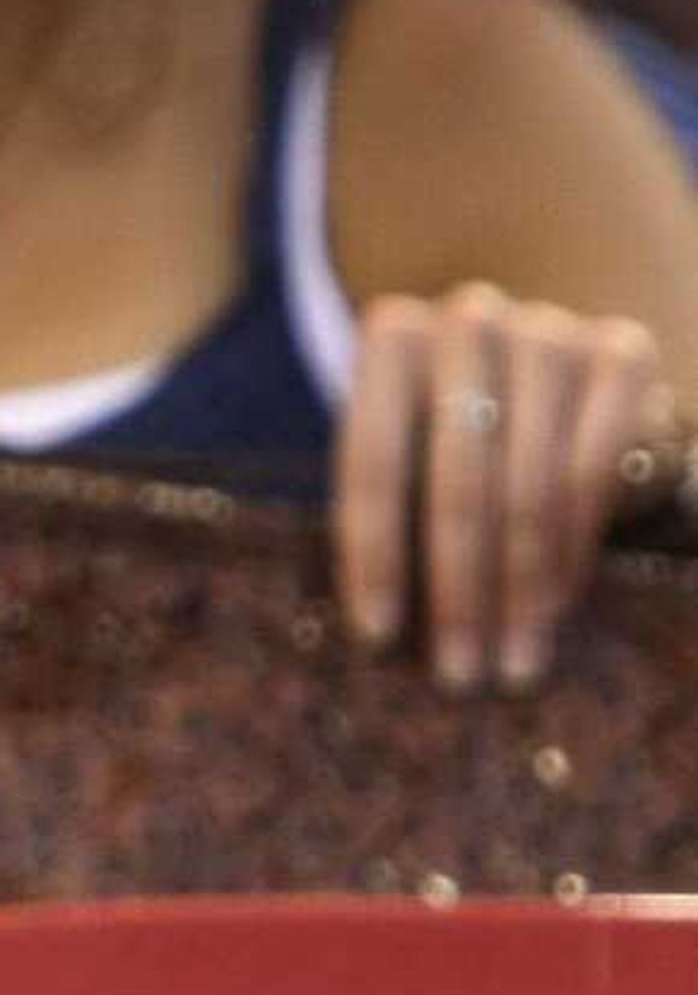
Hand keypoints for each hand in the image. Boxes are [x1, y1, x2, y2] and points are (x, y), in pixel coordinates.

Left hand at [336, 283, 665, 689]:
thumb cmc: (453, 440)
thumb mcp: (403, 465)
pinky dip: (571, 552)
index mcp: (391, 337)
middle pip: (456, 480)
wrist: (556, 383)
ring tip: (512, 663)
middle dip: (457, 591)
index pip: (371, 461)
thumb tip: (371, 638)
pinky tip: (554, 610)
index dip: (371, 556)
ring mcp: (552, 331)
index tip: (376, 639)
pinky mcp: (623, 352)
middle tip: (458, 675)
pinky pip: (593, 473)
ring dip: (520, 591)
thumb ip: (386, 518)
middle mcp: (470, 319)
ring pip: (530, 486)